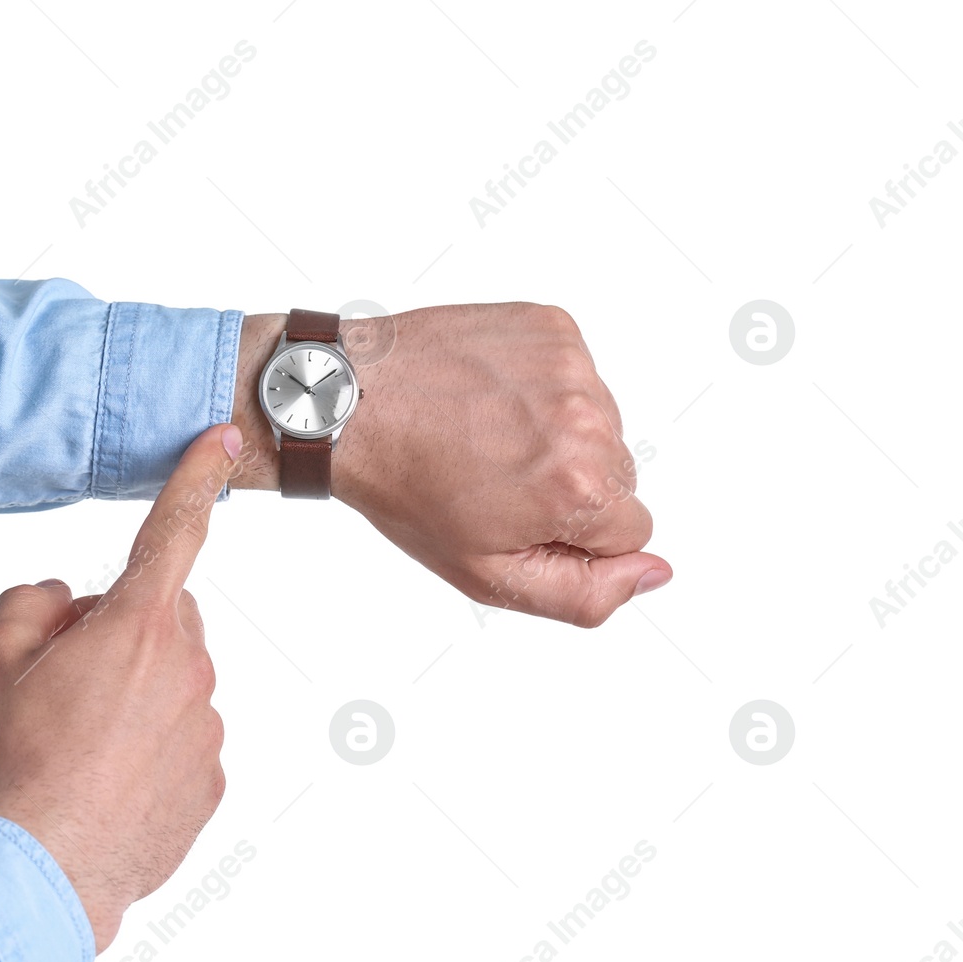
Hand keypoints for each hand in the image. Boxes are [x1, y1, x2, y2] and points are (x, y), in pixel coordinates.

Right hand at [0, 424, 239, 951]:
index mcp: (135, 626)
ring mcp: (205, 727)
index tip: (223, 436)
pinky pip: (182, 740)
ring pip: (172, 683)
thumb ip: (28, 604)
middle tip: (64, 682)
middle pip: (160, 618)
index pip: (172, 532)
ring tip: (77, 746)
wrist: (45, 872)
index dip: (195, 478)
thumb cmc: (16, 763)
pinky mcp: (211, 780)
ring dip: (134, 696)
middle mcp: (186, 668)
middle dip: (121, 631)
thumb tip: (65, 602)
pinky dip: (150, 750)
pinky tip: (105, 782)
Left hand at [232, 305, 670, 626]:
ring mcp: (570, 365)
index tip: (516, 514)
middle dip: (567, 485)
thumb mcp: (486, 573)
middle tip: (493, 477)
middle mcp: (587, 419)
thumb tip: (654, 573)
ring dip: (554, 433)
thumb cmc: (406, 488)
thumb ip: (583, 593)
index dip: (571, 533)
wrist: (348, 404)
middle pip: (620, 475)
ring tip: (485, 435)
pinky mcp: (552, 326)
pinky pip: (576, 375)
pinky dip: (540, 388)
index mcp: (579, 487)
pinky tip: (488, 398)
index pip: (632, 530)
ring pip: (600, 423)